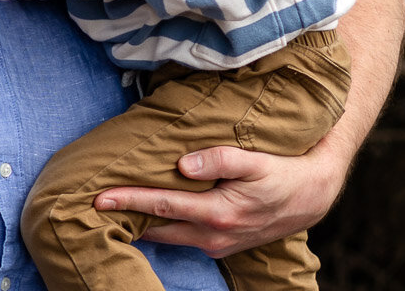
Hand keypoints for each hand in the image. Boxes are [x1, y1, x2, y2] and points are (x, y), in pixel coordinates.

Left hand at [92, 139, 346, 257]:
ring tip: (112, 209)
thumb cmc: (282, 172)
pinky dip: (163, 228)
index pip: (161, 207)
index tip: (98, 197)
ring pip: (169, 236)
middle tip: (92, 205)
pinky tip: (148, 215)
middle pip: (158, 228)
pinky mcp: (221, 244)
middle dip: (125, 219)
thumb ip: (219, 159)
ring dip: (142, 225)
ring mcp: (217, 244)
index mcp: (218, 214)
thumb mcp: (255, 160)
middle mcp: (213, 235)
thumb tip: (182, 164)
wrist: (311, 196)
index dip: (128, 201)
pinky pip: (183, 237)